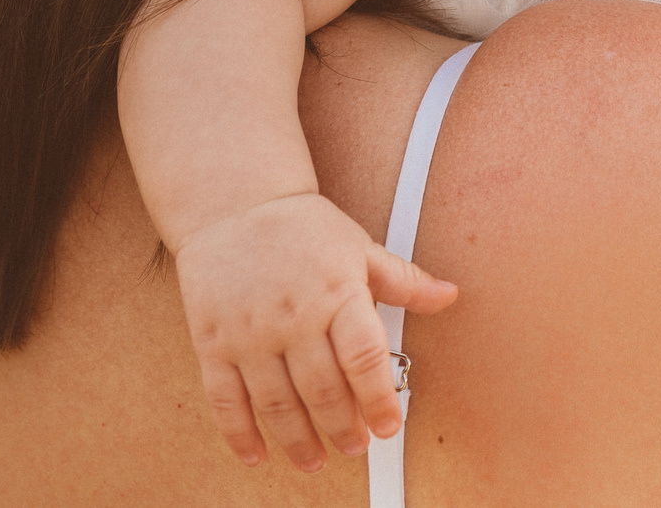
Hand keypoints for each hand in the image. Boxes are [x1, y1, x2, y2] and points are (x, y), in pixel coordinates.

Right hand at [172, 192, 458, 469]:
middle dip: (342, 429)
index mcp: (336, 292)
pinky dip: (240, 435)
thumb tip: (448, 295)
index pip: (364, 359)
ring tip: (315, 459)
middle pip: (323, 390)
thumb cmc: (302, 227)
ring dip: (298, 441)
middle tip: (354, 447)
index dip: (378, 401)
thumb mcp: (360, 247)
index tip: (388, 427)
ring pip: (277, 405)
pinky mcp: (212, 342)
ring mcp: (250, 332)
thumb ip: (404, 281)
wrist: (234, 201)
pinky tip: (257, 453)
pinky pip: (225, 400)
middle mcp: (293, 316)